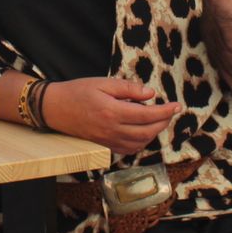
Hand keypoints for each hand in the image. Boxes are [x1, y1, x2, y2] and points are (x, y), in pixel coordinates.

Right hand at [42, 77, 177, 155]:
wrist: (55, 109)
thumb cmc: (77, 92)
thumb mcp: (103, 83)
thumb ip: (128, 88)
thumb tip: (150, 93)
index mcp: (112, 111)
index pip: (147, 114)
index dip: (165, 111)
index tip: (177, 105)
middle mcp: (112, 130)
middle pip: (147, 131)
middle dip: (163, 122)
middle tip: (170, 111)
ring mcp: (108, 141)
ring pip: (140, 143)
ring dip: (154, 132)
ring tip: (158, 119)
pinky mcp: (104, 146)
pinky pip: (129, 149)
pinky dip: (142, 142)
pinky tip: (144, 131)